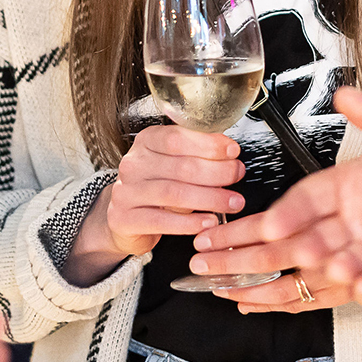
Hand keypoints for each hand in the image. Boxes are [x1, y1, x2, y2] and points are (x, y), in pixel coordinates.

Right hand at [63, 125, 244, 284]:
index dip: (208, 144)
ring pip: (173, 193)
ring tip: (232, 202)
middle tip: (237, 176)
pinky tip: (208, 222)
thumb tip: (229, 152)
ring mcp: (126, 192)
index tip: (232, 151)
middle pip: (181, 166)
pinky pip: (161, 221)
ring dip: (209, 198)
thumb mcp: (174, 164)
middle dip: (216, 172)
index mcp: (146, 142)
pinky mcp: (124, 219)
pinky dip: (189, 223)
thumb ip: (196, 156)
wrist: (126, 217)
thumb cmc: (157, 186)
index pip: (177, 138)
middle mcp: (133, 164)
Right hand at [188, 87, 361, 308]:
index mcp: (347, 186)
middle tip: (216, 267)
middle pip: (294, 244)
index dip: (275, 218)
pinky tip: (351, 286)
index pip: (299, 205)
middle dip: (254, 258)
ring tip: (268, 287)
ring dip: (295, 280)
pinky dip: (357, 291)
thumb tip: (347, 95)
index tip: (253, 228)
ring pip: (320, 272)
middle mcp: (352, 222)